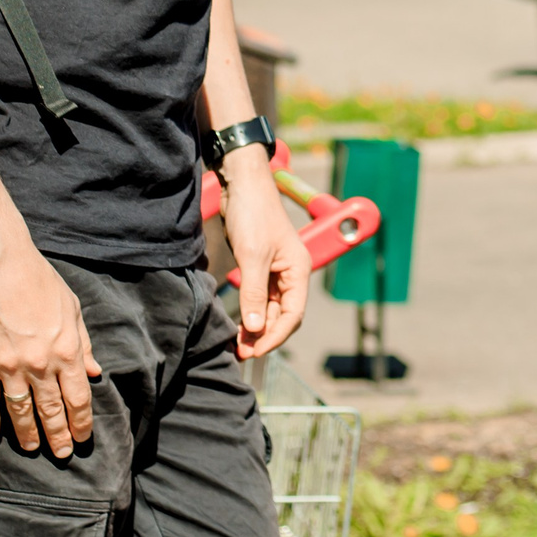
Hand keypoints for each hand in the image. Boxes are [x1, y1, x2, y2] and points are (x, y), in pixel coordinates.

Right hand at [0, 239, 100, 457]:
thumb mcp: (72, 309)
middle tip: (62, 454)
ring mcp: (10, 366)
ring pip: (21, 412)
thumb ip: (83, 343)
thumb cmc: (40, 281)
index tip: (82, 437)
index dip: (81, 422)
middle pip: (52, 410)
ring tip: (32, 449)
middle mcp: (41, 364)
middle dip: (58, 435)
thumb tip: (95, 371)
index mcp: (67, 350)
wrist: (0, 264)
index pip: (78, 398)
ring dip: (27, 434)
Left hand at [220, 147, 309, 358]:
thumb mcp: (252, 256)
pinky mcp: (261, 267)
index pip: (292, 315)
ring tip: (237, 344)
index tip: (254, 351)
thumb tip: (256, 330)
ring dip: (256, 328)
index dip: (274, 337)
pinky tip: (238, 324)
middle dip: (265, 336)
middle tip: (241, 352)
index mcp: (299, 270)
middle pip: (283, 316)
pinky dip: (250, 313)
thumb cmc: (253, 214)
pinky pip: (259, 298)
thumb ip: (254, 294)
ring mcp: (276, 271)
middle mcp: (292, 273)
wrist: (241, 184)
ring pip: (271, 309)